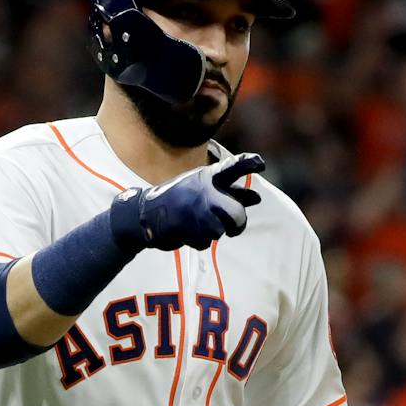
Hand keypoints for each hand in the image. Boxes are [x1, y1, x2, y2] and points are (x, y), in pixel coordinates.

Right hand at [113, 153, 266, 251]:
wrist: (145, 213)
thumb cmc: (180, 199)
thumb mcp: (203, 189)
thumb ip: (230, 193)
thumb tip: (257, 198)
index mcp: (208, 176)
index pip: (233, 167)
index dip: (248, 163)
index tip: (261, 163)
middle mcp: (204, 191)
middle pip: (237, 215)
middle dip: (237, 225)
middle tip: (233, 228)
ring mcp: (196, 210)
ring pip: (221, 231)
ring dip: (212, 233)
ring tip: (197, 223)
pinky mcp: (187, 228)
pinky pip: (205, 242)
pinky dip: (199, 240)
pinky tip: (186, 230)